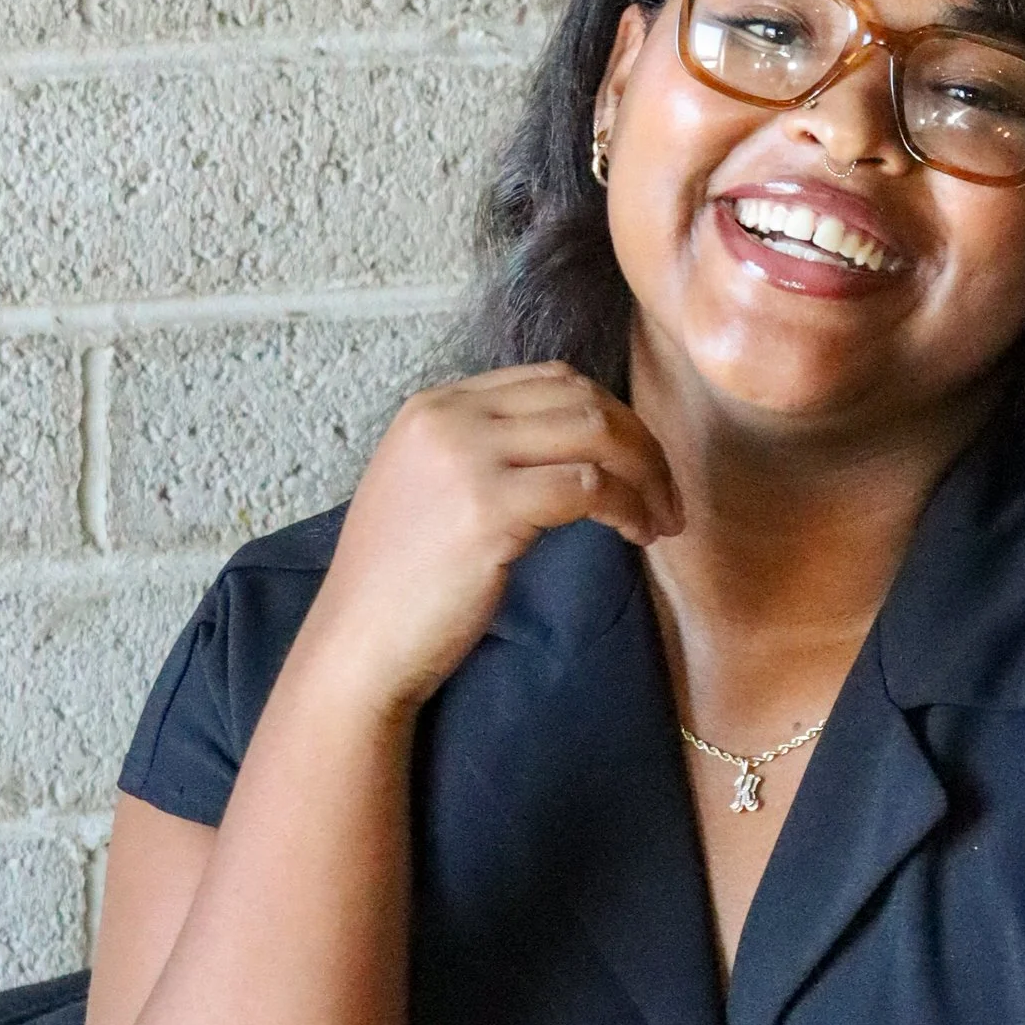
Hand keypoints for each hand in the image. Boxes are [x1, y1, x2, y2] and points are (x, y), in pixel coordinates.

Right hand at [293, 364, 681, 716]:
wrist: (358, 644)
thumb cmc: (402, 584)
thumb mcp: (433, 488)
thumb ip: (488, 452)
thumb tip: (578, 448)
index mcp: (435, 406)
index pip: (550, 379)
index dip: (610, 415)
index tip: (639, 461)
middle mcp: (448, 417)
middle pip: (581, 397)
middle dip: (640, 441)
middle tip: (666, 492)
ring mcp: (466, 458)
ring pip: (595, 433)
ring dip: (646, 474)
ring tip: (661, 519)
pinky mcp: (488, 508)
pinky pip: (590, 487)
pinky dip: (628, 507)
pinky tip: (636, 534)